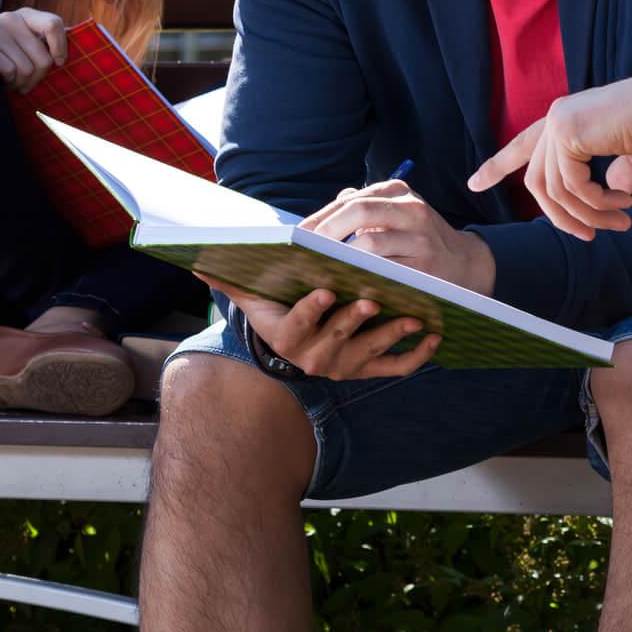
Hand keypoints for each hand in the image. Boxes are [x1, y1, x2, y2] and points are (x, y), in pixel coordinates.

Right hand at [0, 7, 66, 92]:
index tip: (58, 62)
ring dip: (22, 83)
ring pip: (26, 69)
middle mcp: (10, 18)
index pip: (53, 24)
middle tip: (29, 82)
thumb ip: (47, 42)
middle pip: (43, 59)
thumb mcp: (27, 42)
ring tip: (14, 80)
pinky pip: (9, 72)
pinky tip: (1, 79)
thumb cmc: (8, 54)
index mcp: (26, 15)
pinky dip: (8, 82)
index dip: (60, 47)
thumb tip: (81, 41)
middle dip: (38, 77)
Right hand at [196, 277, 440, 381]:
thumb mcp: (252, 298)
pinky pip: (395, 368)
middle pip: (338, 339)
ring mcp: (345, 364)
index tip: (328, 289)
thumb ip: (229, 280)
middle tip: (374, 299)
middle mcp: (316, 355)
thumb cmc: (277, 312)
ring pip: (370, 353)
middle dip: (356, 320)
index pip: (300, 323)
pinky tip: (433, 335)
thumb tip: (198, 261)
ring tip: (413, 316)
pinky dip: (416, 355)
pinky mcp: (368, 370)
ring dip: (392, 335)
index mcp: (289, 335)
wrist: (293, 349)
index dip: (312, 309)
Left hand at [302, 181, 495, 294]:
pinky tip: (345, 282)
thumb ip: (363, 207)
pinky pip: (385, 271)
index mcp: (399, 192)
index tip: (299, 233)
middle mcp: (412, 209)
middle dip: (327, 231)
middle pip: (360, 211)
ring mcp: (420, 238)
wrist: (465, 263)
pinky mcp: (425, 266)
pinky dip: (361, 275)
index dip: (322, 216)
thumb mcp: (397, 213)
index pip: (352, 199)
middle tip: (304, 249)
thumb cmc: (419, 238)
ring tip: (319, 267)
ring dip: (341, 256)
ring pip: (370, 243)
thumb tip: (329, 208)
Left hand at [468, 70, 631, 240]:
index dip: (498, 165)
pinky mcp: (566, 132)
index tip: (474, 184)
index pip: (523, 145)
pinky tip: (624, 203)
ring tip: (621, 223)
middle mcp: (557, 116)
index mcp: (567, 118)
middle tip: (591, 239)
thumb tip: (615, 190)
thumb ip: (619, 172)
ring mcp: (558, 122)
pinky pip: (571, 188)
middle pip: (537, 183)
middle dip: (561, 218)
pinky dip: (597, 204)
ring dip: (588, 217)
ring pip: (554, 191)